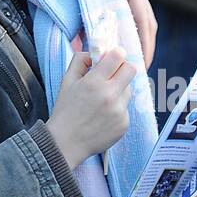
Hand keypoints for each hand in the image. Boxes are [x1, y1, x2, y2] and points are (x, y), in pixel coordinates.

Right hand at [47, 47, 135, 169]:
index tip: (111, 59)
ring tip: (103, 102)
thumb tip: (94, 53)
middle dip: (123, 69)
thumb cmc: (65, 111)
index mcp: (94, 82)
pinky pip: (126, 109)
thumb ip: (80, 61)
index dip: (115, 55)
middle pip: (131, 70)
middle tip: (112, 75)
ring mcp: (119, 111)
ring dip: (119, 91)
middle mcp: (110, 95)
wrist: (66, 143)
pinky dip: (117, 110)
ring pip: (129, 90)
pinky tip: (103, 117)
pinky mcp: (124, 124)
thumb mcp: (66, 81)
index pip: (118, 56)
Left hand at [79, 0, 156, 67]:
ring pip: (142, 16)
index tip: (141, 63)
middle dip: (145, 46)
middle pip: (147, 20)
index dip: (143, 43)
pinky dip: (132, 28)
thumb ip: (80, 11)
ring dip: (141, 39)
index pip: (142, 18)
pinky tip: (125, 42)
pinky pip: (133, 10)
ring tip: (135, 61)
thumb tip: (80, 43)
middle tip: (140, 70)